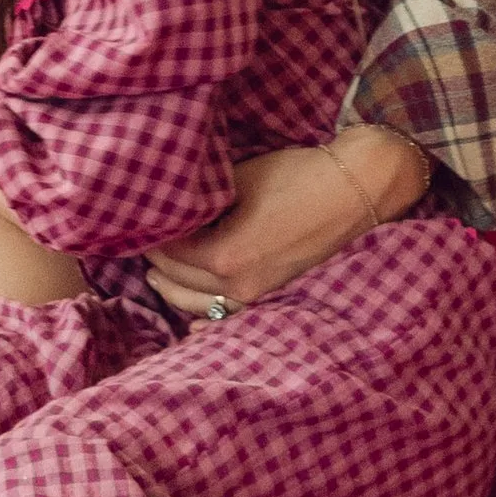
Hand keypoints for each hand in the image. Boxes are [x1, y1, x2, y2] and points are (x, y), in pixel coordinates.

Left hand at [143, 133, 428, 316]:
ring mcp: (259, 297)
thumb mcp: (241, 180)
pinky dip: (207, 317)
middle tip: (141, 242)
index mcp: (224, 256)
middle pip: (178, 282)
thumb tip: (173, 205)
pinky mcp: (276, 296)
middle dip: (156, 262)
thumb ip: (202, 201)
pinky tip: (194, 320)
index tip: (138, 220)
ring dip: (175, 290)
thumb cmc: (299, 176)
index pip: (168, 252)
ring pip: (200, 305)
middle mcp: (238, 287)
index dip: (150, 235)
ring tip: (157, 274)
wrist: (357, 189)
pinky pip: (230, 318)